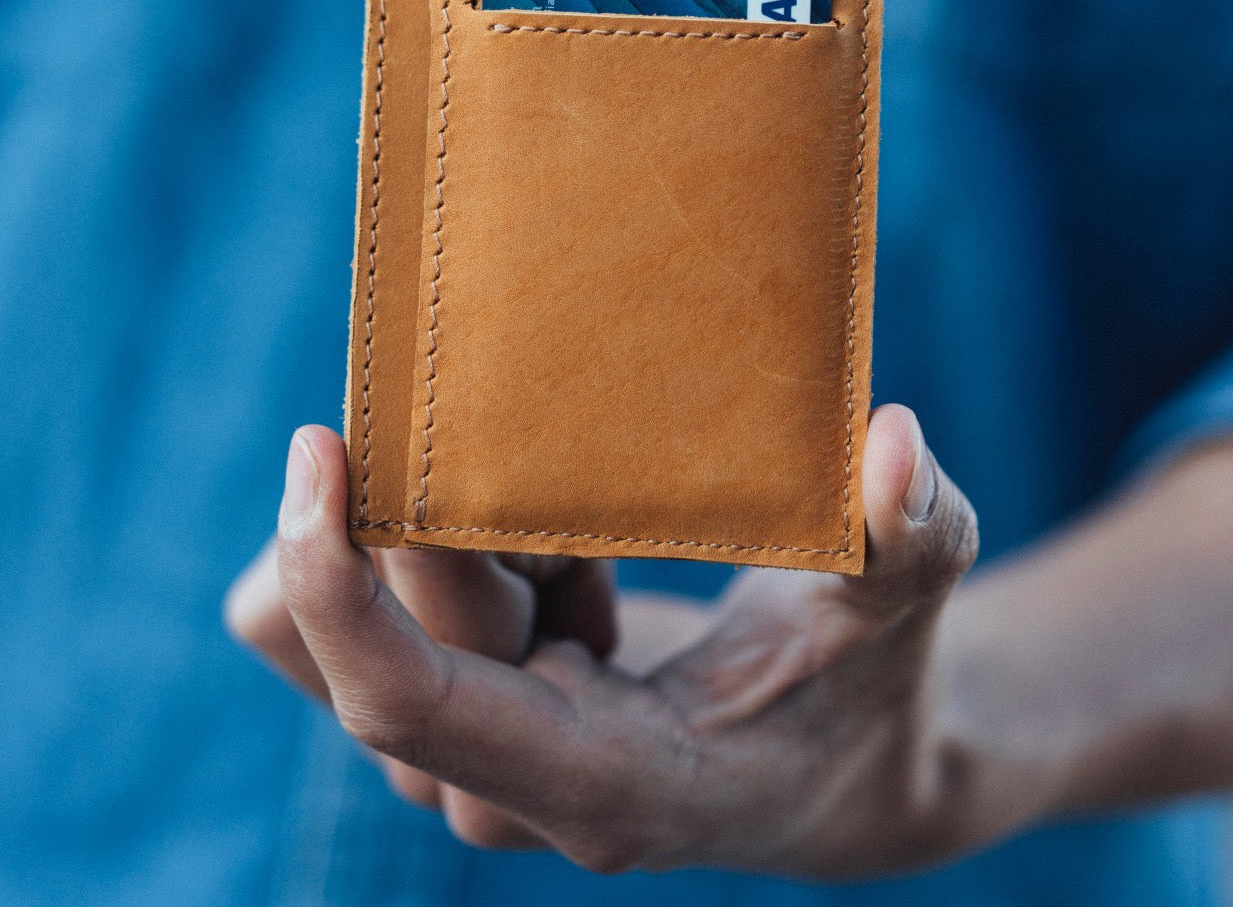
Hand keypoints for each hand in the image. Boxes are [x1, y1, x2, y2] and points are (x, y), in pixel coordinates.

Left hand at [226, 405, 979, 875]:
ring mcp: (477, 767)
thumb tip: (896, 441)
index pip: (413, 704)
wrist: (838, 778)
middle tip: (552, 479)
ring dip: (447, 555)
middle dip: (437, 528)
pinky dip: (415, 570)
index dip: (339, 584)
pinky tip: (537, 564)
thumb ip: (913, 530)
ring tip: (582, 553)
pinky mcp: (462, 730)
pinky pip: (348, 640)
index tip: (319, 442)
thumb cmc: (868, 685)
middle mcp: (510, 792)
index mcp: (605, 778)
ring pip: (353, 639)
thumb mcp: (903, 603)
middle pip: (387, 641)